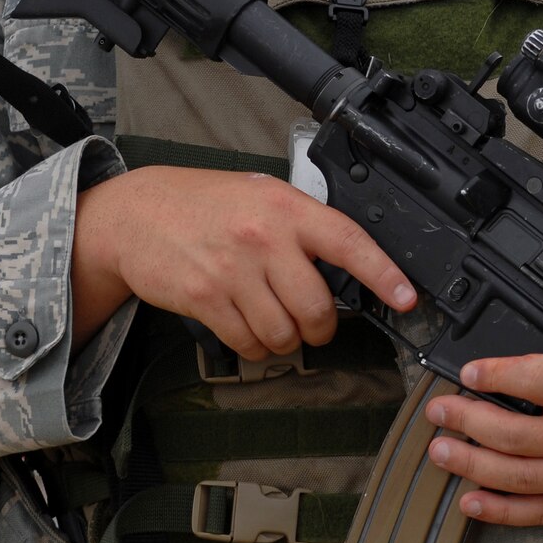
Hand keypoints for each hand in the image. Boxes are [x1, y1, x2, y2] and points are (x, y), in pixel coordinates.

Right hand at [72, 166, 415, 355]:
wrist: (136, 213)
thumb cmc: (205, 203)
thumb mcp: (262, 194)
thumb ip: (302, 224)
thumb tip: (344, 261)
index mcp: (288, 208)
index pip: (349, 241)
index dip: (383, 273)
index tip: (406, 297)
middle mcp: (264, 238)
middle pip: (316, 306)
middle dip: (322, 327)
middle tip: (317, 325)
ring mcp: (232, 271)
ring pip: (283, 332)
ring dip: (287, 341)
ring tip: (277, 325)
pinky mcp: (204, 299)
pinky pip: (247, 343)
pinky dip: (255, 348)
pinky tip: (249, 330)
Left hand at [425, 354, 542, 524]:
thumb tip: (521, 358)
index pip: (537, 378)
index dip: (496, 373)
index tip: (468, 371)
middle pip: (514, 433)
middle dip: (467, 421)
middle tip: (439, 412)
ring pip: (518, 475)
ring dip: (472, 463)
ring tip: (442, 451)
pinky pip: (539, 512)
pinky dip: (501, 510)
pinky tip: (471, 501)